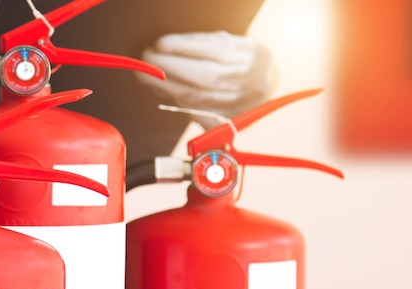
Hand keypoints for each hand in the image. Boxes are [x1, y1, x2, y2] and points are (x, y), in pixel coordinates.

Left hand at [136, 30, 273, 128]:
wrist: (265, 86)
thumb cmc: (241, 60)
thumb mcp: (231, 43)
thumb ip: (203, 45)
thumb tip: (165, 49)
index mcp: (249, 55)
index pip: (214, 49)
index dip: (185, 47)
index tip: (161, 44)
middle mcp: (246, 81)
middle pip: (204, 76)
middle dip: (170, 67)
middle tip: (147, 60)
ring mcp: (237, 104)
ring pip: (196, 97)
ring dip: (165, 86)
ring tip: (147, 76)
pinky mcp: (227, 121)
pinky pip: (194, 111)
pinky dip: (174, 100)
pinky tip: (161, 90)